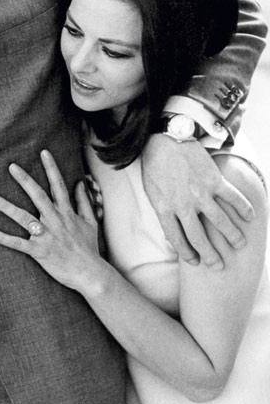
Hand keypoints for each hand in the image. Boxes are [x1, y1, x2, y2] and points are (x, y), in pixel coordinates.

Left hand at [0, 150, 101, 289]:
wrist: (89, 273)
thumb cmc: (89, 248)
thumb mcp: (90, 221)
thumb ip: (83, 202)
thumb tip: (79, 183)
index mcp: (66, 212)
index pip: (58, 185)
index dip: (51, 168)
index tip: (44, 152)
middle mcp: (55, 220)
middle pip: (37, 196)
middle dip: (24, 180)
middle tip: (11, 167)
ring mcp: (46, 236)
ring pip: (23, 218)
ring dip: (6, 207)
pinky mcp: (39, 251)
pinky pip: (18, 243)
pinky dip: (3, 238)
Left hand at [141, 134, 254, 269]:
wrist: (166, 137)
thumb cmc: (155, 166)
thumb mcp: (152, 193)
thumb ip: (164, 214)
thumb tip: (172, 236)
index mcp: (164, 208)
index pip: (177, 239)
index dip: (187, 253)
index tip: (195, 261)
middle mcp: (183, 204)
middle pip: (199, 237)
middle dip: (210, 254)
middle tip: (218, 265)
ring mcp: (201, 192)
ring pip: (220, 221)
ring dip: (232, 236)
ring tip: (239, 245)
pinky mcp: (214, 179)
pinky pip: (232, 197)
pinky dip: (243, 208)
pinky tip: (251, 218)